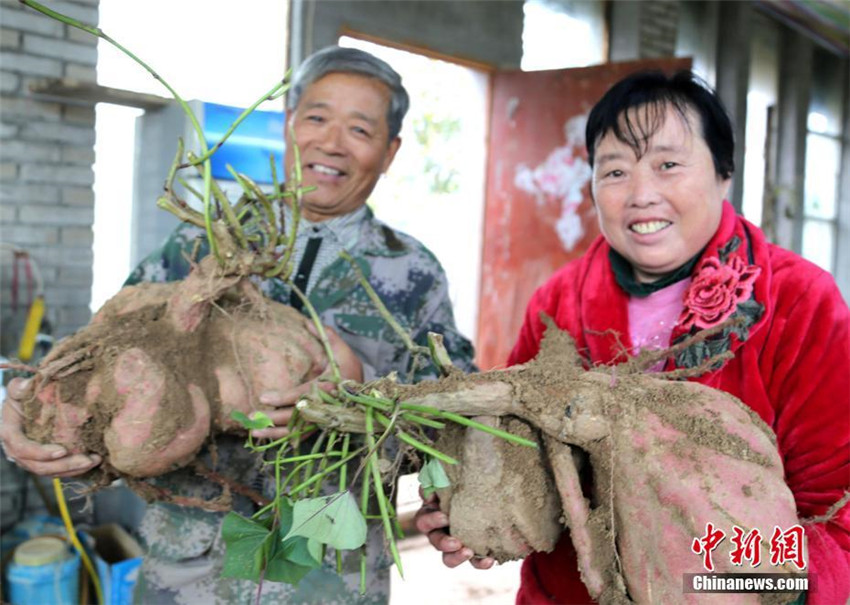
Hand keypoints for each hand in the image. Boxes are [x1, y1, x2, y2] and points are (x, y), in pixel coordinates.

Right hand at [0, 378, 101, 476]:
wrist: (26, 406)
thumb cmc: (22, 396)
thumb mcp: (17, 390)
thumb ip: (18, 388)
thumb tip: (25, 385)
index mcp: (9, 433)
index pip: (21, 448)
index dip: (40, 453)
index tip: (62, 451)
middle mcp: (17, 450)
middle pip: (39, 466)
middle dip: (64, 465)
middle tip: (88, 460)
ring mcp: (30, 458)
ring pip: (50, 471)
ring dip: (73, 469)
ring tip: (95, 461)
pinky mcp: (43, 461)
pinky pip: (58, 470)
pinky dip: (75, 469)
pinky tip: (93, 463)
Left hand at [251, 324, 362, 440]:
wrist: (369, 394)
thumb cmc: (351, 370)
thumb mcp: (342, 351)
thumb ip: (327, 336)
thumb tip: (308, 321)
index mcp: (330, 387)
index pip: (302, 394)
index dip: (282, 397)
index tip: (263, 397)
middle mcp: (325, 406)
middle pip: (296, 416)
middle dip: (273, 418)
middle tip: (252, 417)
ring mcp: (323, 420)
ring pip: (296, 431)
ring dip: (274, 433)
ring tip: (254, 432)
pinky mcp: (321, 427)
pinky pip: (301, 436)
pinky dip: (284, 438)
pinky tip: (268, 437)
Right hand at [414, 488, 494, 569]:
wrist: (486, 492)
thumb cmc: (464, 482)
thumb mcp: (451, 478)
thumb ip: (438, 481)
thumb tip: (430, 494)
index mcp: (431, 513)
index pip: (424, 519)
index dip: (431, 520)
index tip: (444, 516)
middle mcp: (439, 531)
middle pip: (434, 541)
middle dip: (443, 542)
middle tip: (455, 541)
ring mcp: (454, 544)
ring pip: (447, 558)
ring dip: (456, 556)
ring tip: (468, 552)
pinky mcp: (471, 553)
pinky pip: (473, 562)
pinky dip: (480, 562)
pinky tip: (489, 560)